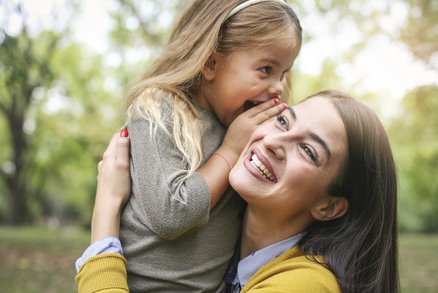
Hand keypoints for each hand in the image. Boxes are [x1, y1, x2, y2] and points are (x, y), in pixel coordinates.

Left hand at [91, 128, 130, 242]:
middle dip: (125, 139)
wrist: (107, 207)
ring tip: (133, 149)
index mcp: (108, 155)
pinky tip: (125, 166)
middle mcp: (104, 161)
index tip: (136, 126)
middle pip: (115, 145)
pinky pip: (114, 164)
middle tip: (137, 135)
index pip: (117, 136)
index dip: (126, 130)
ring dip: (123, 151)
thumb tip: (124, 132)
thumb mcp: (122, 165)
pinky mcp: (106, 178)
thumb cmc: (117, 187)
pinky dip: (120, 161)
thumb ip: (123, 149)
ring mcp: (104, 170)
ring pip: (114, 155)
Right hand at [220, 98, 286, 162]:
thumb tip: (257, 116)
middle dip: (275, 107)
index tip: (275, 100)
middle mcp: (248, 121)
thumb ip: (246, 119)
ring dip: (276, 115)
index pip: (257, 108)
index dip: (267, 103)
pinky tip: (280, 122)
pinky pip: (267, 128)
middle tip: (285, 104)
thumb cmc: (232, 140)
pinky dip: (274, 124)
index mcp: (242, 117)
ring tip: (284, 111)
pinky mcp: (256, 136)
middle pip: (264, 112)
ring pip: (267, 119)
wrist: (229, 152)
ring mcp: (253, 129)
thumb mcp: (236, 125)